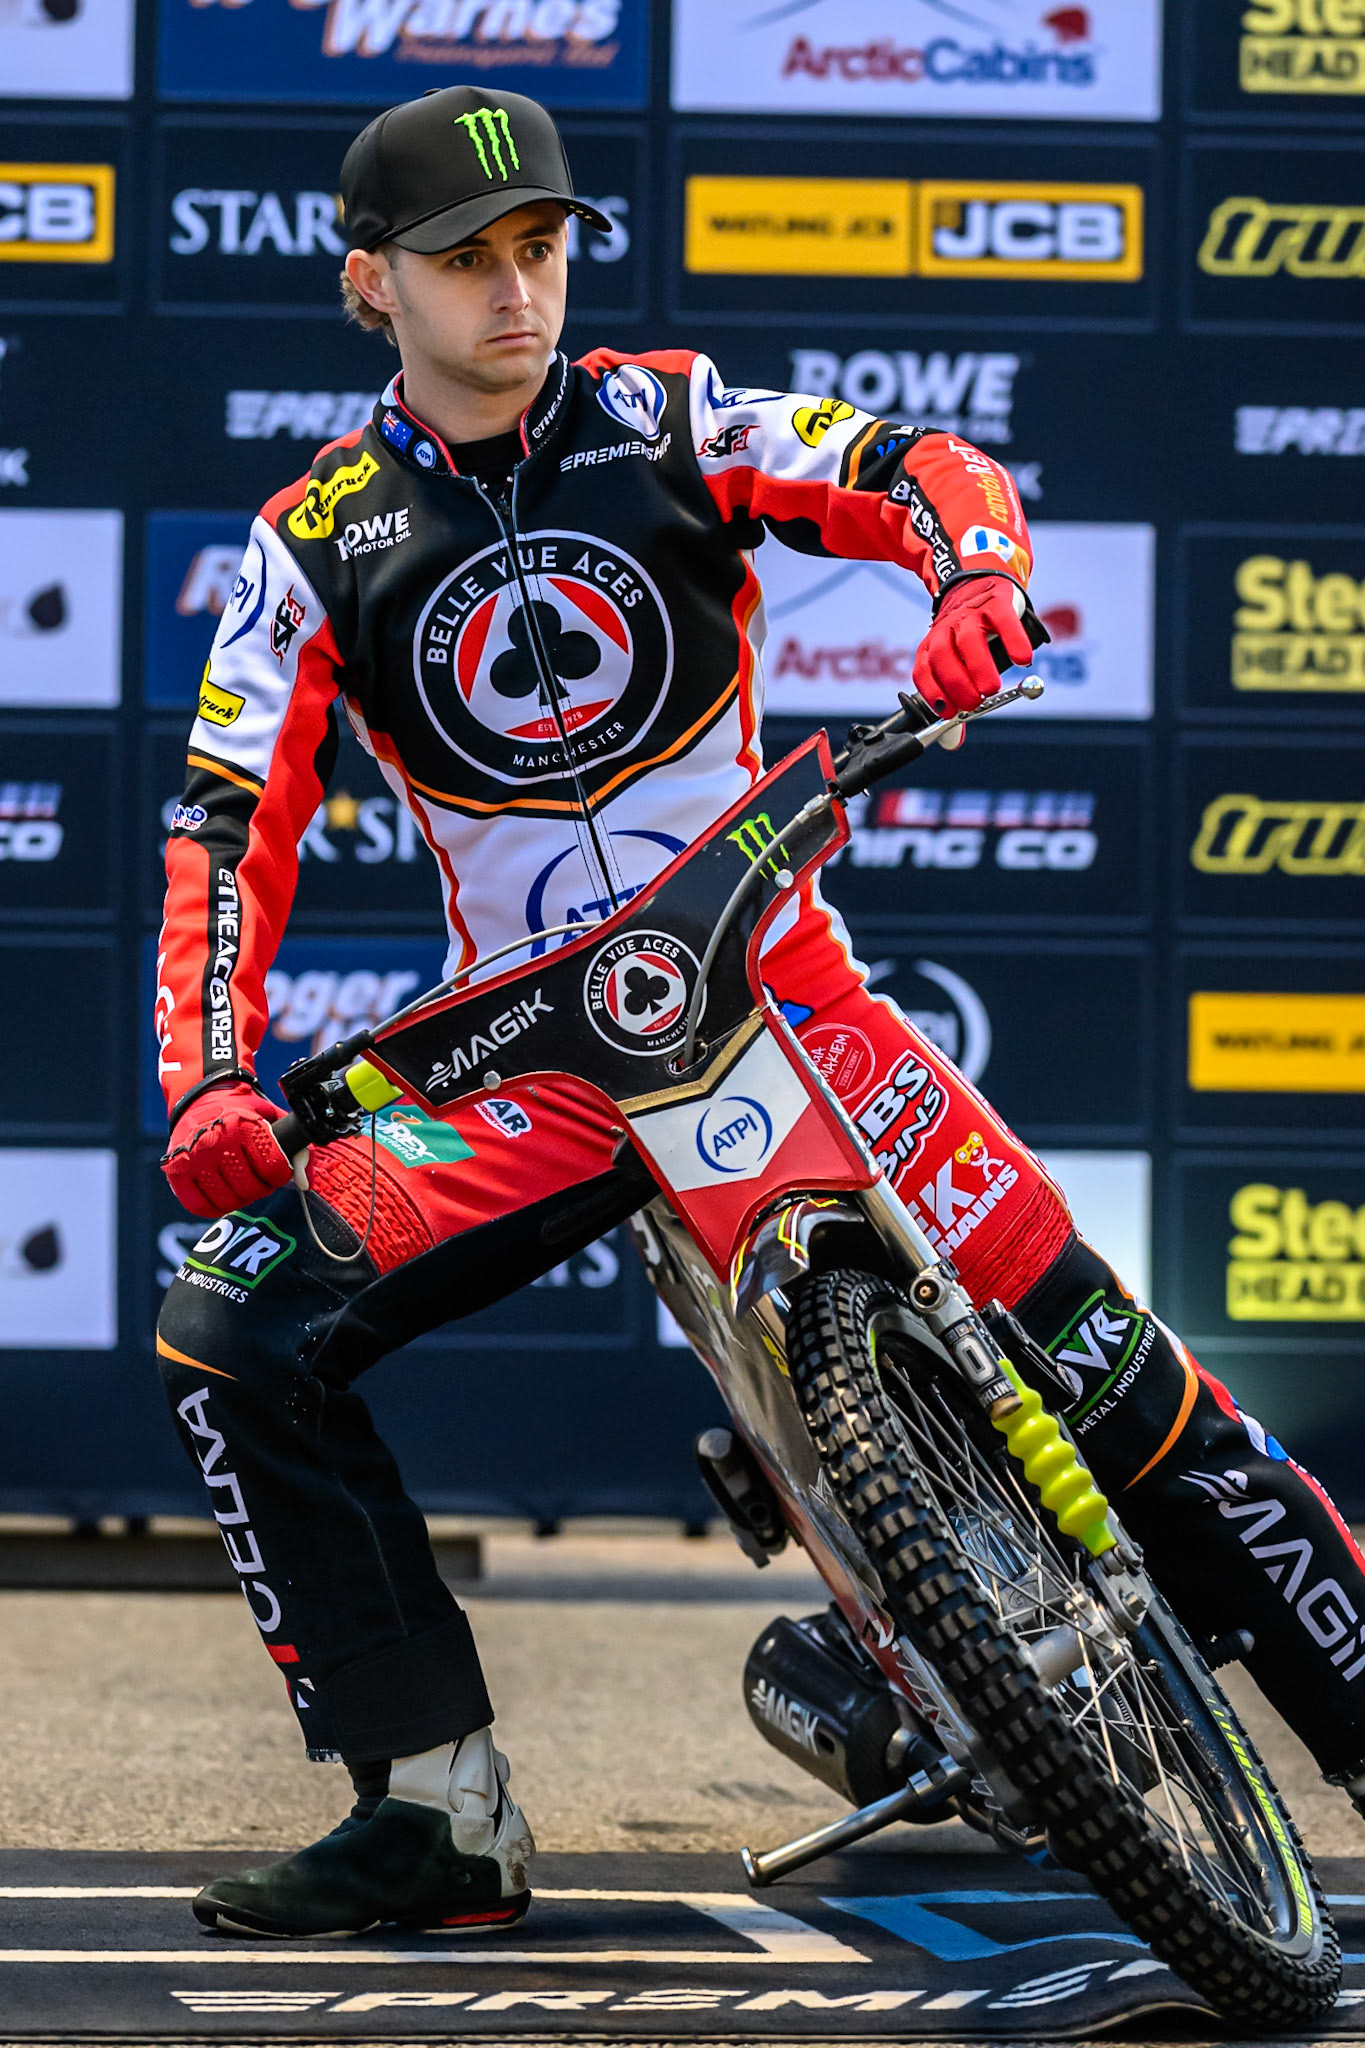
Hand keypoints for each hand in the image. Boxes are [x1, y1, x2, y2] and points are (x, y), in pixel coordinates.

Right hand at [161, 1081, 291, 1220]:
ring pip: (227, 1200)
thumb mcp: (274, 1120)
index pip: (272, 1170)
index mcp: (244, 1126)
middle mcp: (216, 1141)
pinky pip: (199, 1205)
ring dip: (239, 1197)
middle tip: (258, 1178)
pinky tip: (221, 1193)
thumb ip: (296, 1150)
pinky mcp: (176, 1170)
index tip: (276, 1169)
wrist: (201, 1098)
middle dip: (260, 1188)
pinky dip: (213, 1205)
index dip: (279, 1175)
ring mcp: (193, 1157)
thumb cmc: (244, 1112)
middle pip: (250, 1189)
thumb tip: (304, 1185)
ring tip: (240, 1183)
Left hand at [913, 575, 1034, 716]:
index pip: (924, 670)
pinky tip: (1022, 660)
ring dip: (979, 667)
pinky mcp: (997, 601)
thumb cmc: (968, 634)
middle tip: (974, 703)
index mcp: (932, 645)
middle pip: (943, 656)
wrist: (978, 581)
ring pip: (969, 640)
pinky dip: (1013, 641)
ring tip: (992, 689)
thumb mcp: (956, 664)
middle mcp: (947, 628)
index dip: (934, 693)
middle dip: (956, 683)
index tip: (949, 712)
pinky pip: (1003, 621)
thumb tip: (952, 743)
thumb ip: (955, 702)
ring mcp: (971, 613)